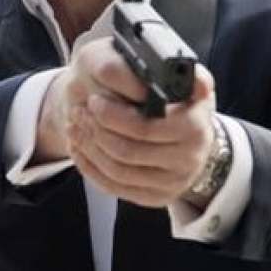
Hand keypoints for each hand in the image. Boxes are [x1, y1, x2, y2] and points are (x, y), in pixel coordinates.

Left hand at [38, 40, 216, 206]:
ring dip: (89, 148)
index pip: (144, 128)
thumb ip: (187, 73)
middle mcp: (188, 158)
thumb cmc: (183, 102)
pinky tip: (79, 147)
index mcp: (195, 126)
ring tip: (75, 126)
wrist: (193, 136)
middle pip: (126, 151)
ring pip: (117, 170)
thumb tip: (187, 73)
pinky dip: (91, 167)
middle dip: (95, 130)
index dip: (112, 116)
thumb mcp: (190, 80)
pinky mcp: (157, 197)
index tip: (94, 101)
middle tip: (79, 111)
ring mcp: (173, 182)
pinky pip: (115, 187)